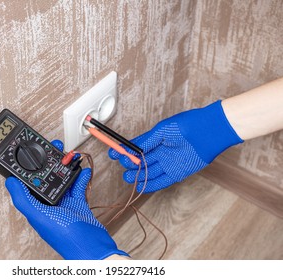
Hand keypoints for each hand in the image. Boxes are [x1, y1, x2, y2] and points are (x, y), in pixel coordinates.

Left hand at [5, 140, 127, 259]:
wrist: (92, 247)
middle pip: (47, 177)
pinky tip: (81, 169)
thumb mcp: (39, 216)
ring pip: (62, 179)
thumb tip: (9, 182)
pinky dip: (80, 177)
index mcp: (37, 206)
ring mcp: (64, 204)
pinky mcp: (78, 204)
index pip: (29, 183)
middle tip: (53, 148)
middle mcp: (49, 204)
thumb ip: (23, 199)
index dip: (29, 167)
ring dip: (65, 167)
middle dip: (49, 161)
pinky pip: (78, 186)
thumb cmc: (65, 236)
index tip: (30, 152)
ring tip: (68, 156)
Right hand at [109, 100, 242, 192]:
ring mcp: (169, 162)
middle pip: (141, 161)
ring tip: (127, 177)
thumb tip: (130, 148)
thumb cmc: (187, 125)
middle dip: (129, 163)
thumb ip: (146, 141)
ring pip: (149, 172)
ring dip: (137, 175)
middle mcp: (161, 152)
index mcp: (156, 140)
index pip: (136, 148)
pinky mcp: (177, 172)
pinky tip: (140, 186)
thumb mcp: (161, 131)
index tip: (113, 153)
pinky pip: (161, 181)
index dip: (124, 151)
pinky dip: (151, 184)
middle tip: (122, 163)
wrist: (208, 131)